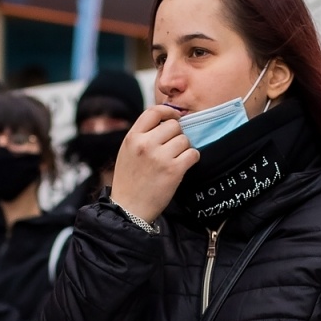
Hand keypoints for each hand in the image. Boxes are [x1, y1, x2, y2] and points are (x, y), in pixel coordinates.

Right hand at [109, 105, 199, 223]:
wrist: (129, 209)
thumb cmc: (129, 181)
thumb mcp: (127, 152)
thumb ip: (142, 135)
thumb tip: (166, 120)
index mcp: (132, 138)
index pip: (154, 111)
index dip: (168, 111)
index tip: (175, 116)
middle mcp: (145, 144)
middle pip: (173, 125)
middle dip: (176, 135)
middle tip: (172, 149)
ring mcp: (160, 157)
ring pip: (185, 140)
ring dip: (184, 149)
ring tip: (175, 160)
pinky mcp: (173, 170)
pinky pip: (193, 154)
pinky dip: (192, 158)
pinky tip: (183, 165)